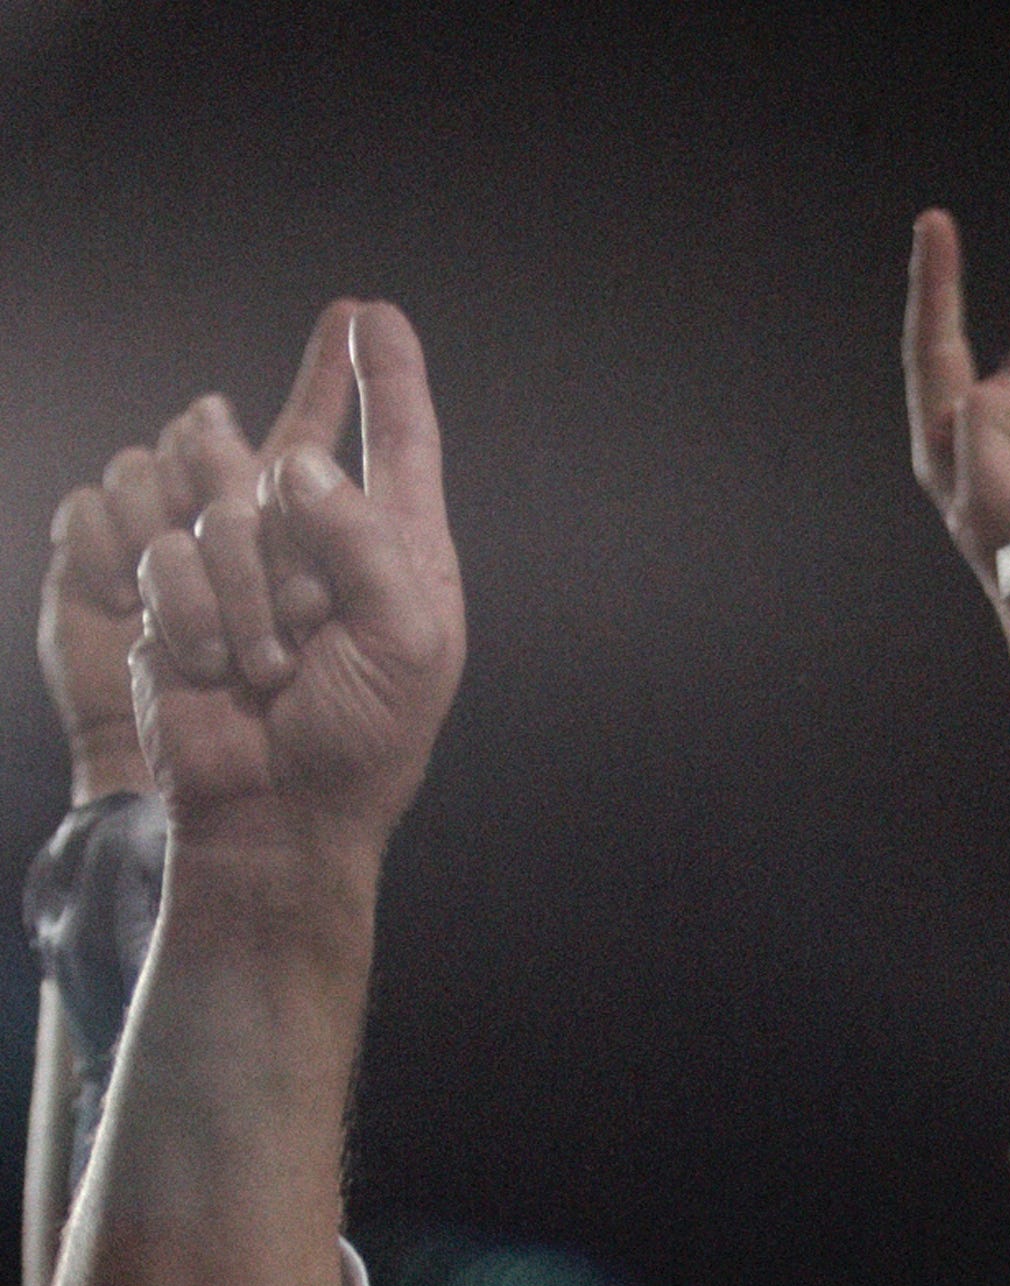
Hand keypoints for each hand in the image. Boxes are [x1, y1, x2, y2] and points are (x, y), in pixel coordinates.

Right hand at [130, 300, 464, 865]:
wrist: (275, 814)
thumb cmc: (359, 744)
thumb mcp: (406, 641)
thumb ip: (369, 539)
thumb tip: (297, 464)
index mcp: (399, 555)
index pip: (399, 447)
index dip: (388, 380)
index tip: (373, 315)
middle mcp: (323, 547)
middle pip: (292, 462)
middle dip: (296, 551)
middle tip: (308, 634)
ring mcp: (248, 565)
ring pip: (223, 506)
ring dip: (248, 598)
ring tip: (268, 670)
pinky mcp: (181, 592)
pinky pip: (171, 554)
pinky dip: (197, 619)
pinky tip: (217, 670)